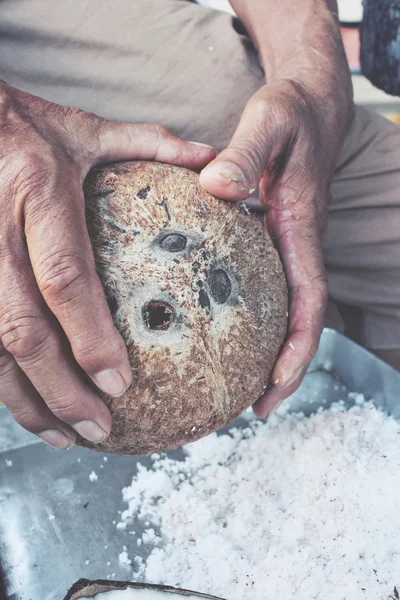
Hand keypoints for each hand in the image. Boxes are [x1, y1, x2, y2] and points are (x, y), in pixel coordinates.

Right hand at [0, 82, 214, 448]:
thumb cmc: (20, 122)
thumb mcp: (82, 127)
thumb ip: (148, 144)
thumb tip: (212, 162)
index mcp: (38, 191)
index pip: (65, 279)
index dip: (90, 337)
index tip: (120, 383)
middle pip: (22, 329)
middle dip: (59, 389)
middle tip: (98, 429)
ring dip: (24, 399)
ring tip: (62, 436)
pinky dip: (0, 379)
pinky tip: (26, 405)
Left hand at [200, 79, 351, 416]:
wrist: (310, 105)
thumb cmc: (291, 113)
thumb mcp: (270, 120)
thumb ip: (247, 152)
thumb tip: (216, 185)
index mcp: (301, 229)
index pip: (309, 299)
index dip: (299, 343)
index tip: (278, 379)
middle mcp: (297, 247)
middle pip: (299, 321)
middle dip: (285, 368)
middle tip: (255, 410)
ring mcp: (286, 248)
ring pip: (284, 311)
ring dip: (268, 354)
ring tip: (238, 391)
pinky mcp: (272, 241)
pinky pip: (266, 290)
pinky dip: (253, 320)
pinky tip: (221, 332)